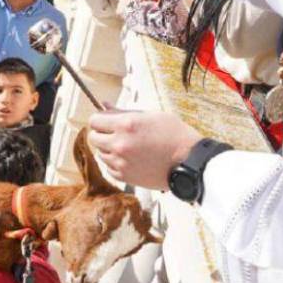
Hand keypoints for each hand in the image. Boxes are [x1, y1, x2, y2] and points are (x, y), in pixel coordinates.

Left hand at [87, 110, 201, 189]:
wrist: (189, 161)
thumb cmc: (174, 135)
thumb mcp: (150, 115)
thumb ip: (123, 111)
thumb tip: (104, 105)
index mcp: (125, 125)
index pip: (94, 121)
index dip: (99, 120)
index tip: (105, 121)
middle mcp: (119, 144)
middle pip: (93, 138)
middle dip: (101, 134)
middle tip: (115, 134)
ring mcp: (120, 162)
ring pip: (101, 154)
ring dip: (109, 149)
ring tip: (128, 147)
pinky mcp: (124, 177)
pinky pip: (109, 168)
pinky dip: (116, 163)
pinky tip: (131, 159)